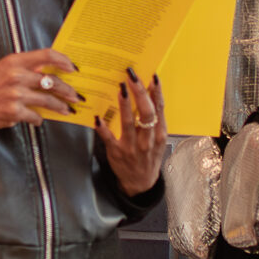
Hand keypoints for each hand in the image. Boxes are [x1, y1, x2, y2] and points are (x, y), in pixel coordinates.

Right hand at [0, 48, 80, 143]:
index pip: (47, 55)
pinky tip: (39, 119)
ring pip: (48, 100)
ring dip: (60, 107)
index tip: (73, 68)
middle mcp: (16, 76)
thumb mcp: (2, 69)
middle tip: (75, 96)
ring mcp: (16, 95)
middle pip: (52, 80)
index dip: (64, 61)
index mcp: (14, 61)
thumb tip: (49, 74)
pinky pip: (36, 116)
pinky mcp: (14, 112)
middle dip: (68, 90)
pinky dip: (39, 119)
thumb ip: (24, 69)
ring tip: (67, 110)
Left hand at [97, 70, 166, 197]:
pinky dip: (103, 128)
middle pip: (146, 113)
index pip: (159, 108)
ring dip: (124, 104)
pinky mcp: (117, 153)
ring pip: (129, 123)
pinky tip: (98, 117)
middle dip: (140, 92)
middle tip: (132, 76)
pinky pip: (109, 139)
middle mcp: (147, 140)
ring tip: (120, 88)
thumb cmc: (149, 155)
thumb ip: (154, 118)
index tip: (152, 76)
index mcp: (159, 134)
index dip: (156, 91)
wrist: (141, 183)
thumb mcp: (157, 138)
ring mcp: (132, 147)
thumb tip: (149, 90)